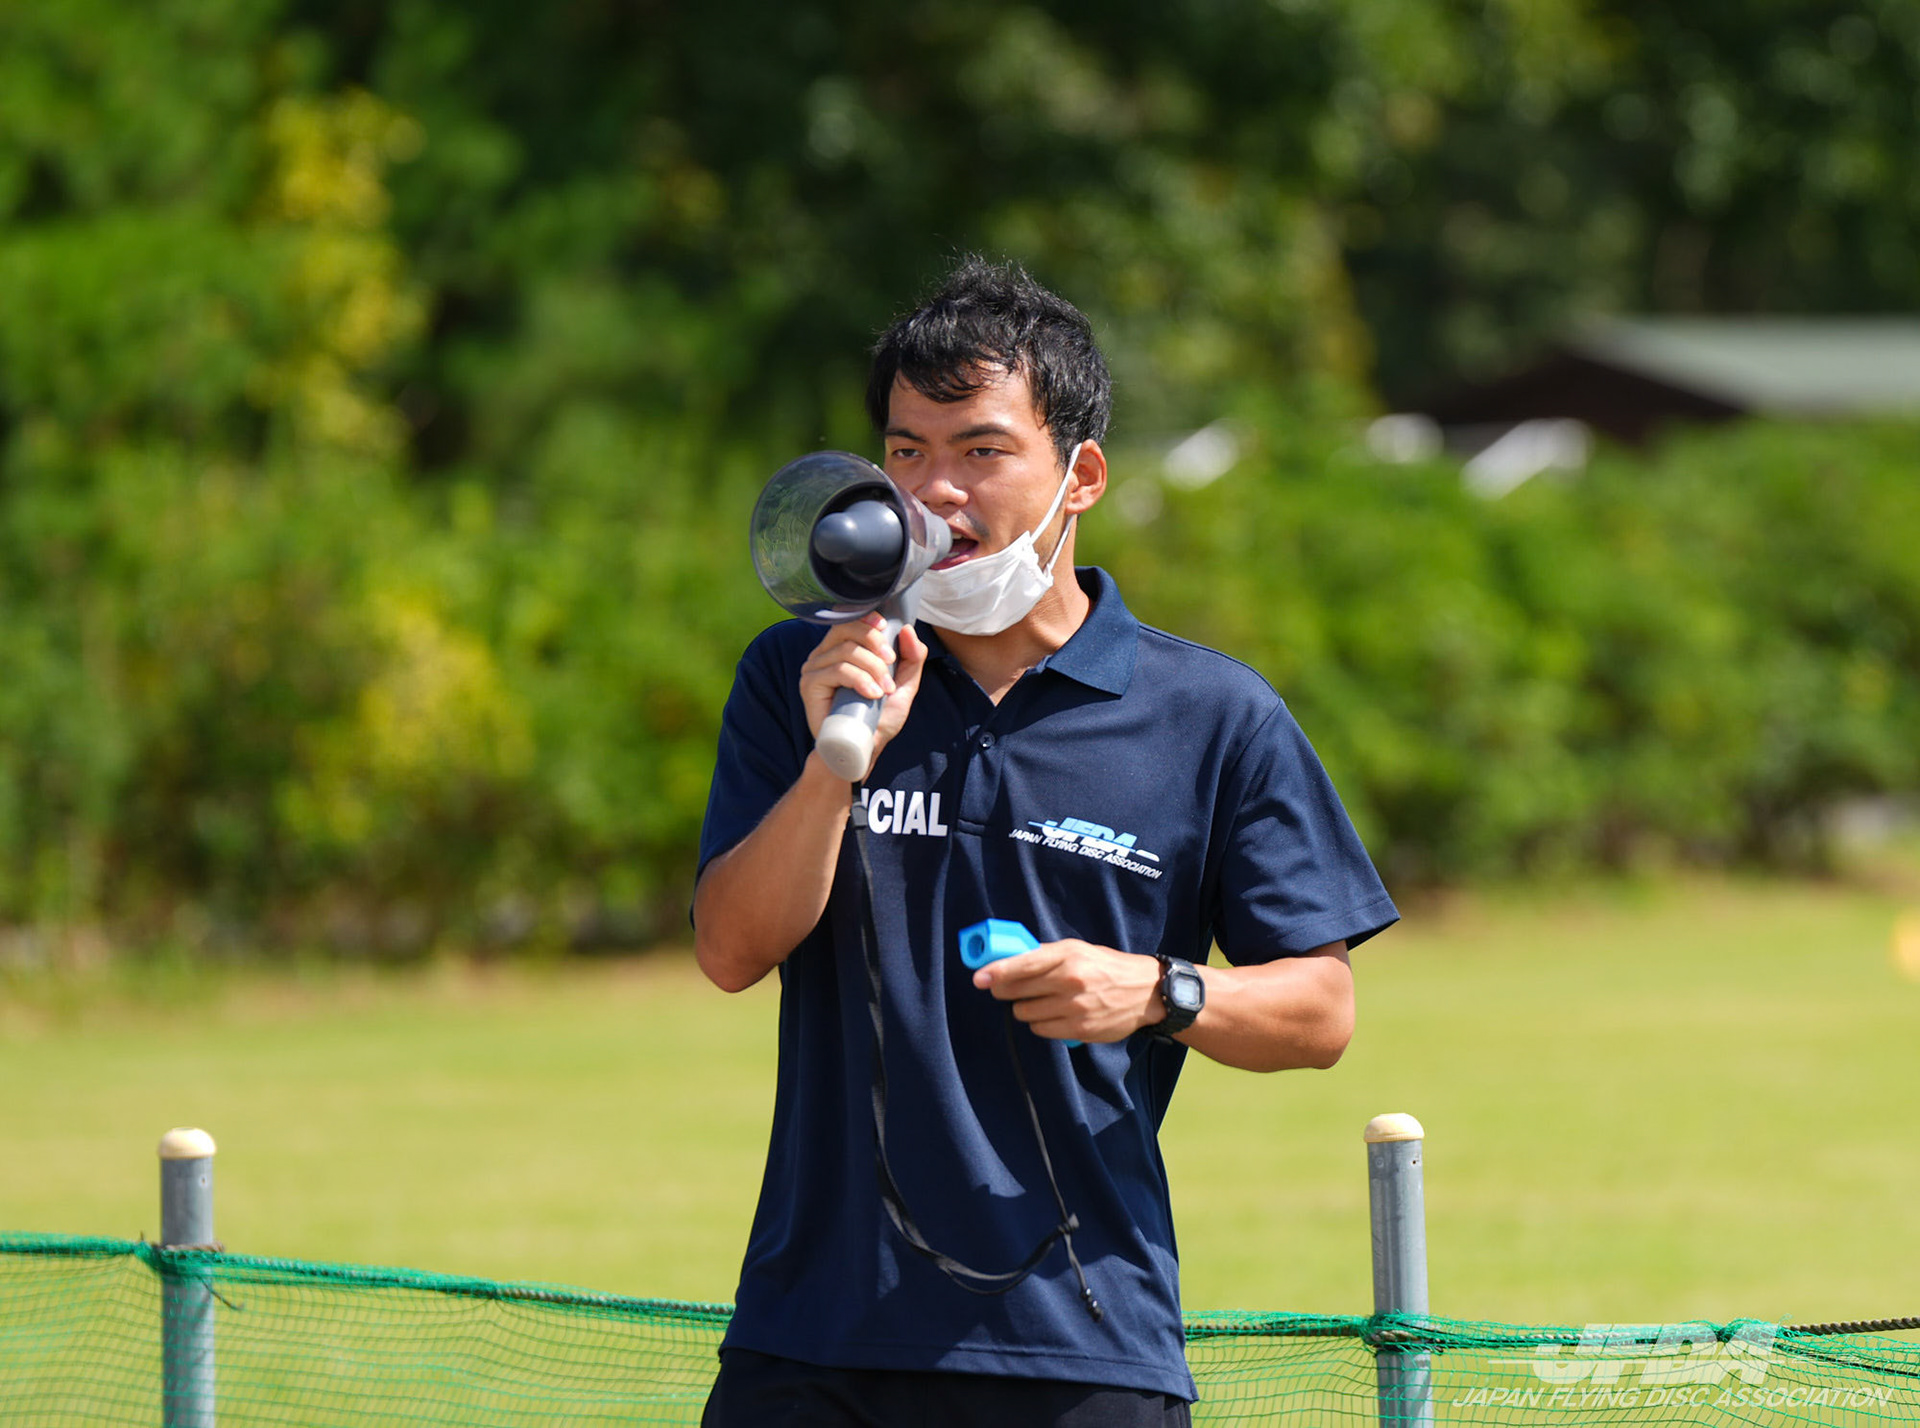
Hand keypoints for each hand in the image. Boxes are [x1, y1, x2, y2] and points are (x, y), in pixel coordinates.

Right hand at [798, 616, 929, 772]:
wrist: (863, 749)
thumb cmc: (879, 718)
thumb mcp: (903, 685)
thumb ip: (911, 658)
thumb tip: (907, 629)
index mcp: (841, 649)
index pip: (850, 620)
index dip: (868, 619)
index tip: (886, 628)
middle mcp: (824, 654)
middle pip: (846, 629)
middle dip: (875, 644)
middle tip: (891, 665)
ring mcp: (813, 669)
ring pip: (846, 651)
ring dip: (872, 668)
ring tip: (884, 690)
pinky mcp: (809, 685)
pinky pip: (837, 670)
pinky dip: (860, 680)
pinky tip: (872, 694)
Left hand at [971, 940, 1166, 1042]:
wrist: (1146, 992)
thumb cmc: (1107, 966)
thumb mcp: (1078, 949)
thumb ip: (1045, 954)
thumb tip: (1008, 958)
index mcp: (1068, 956)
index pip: (1021, 964)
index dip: (995, 972)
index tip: (979, 978)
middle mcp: (1070, 981)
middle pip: (1016, 991)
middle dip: (1005, 991)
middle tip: (1006, 990)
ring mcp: (1075, 1007)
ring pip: (1025, 1013)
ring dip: (1025, 1009)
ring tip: (1040, 1001)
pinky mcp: (1080, 1030)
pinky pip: (1041, 1030)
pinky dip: (1041, 1023)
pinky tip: (1053, 1014)